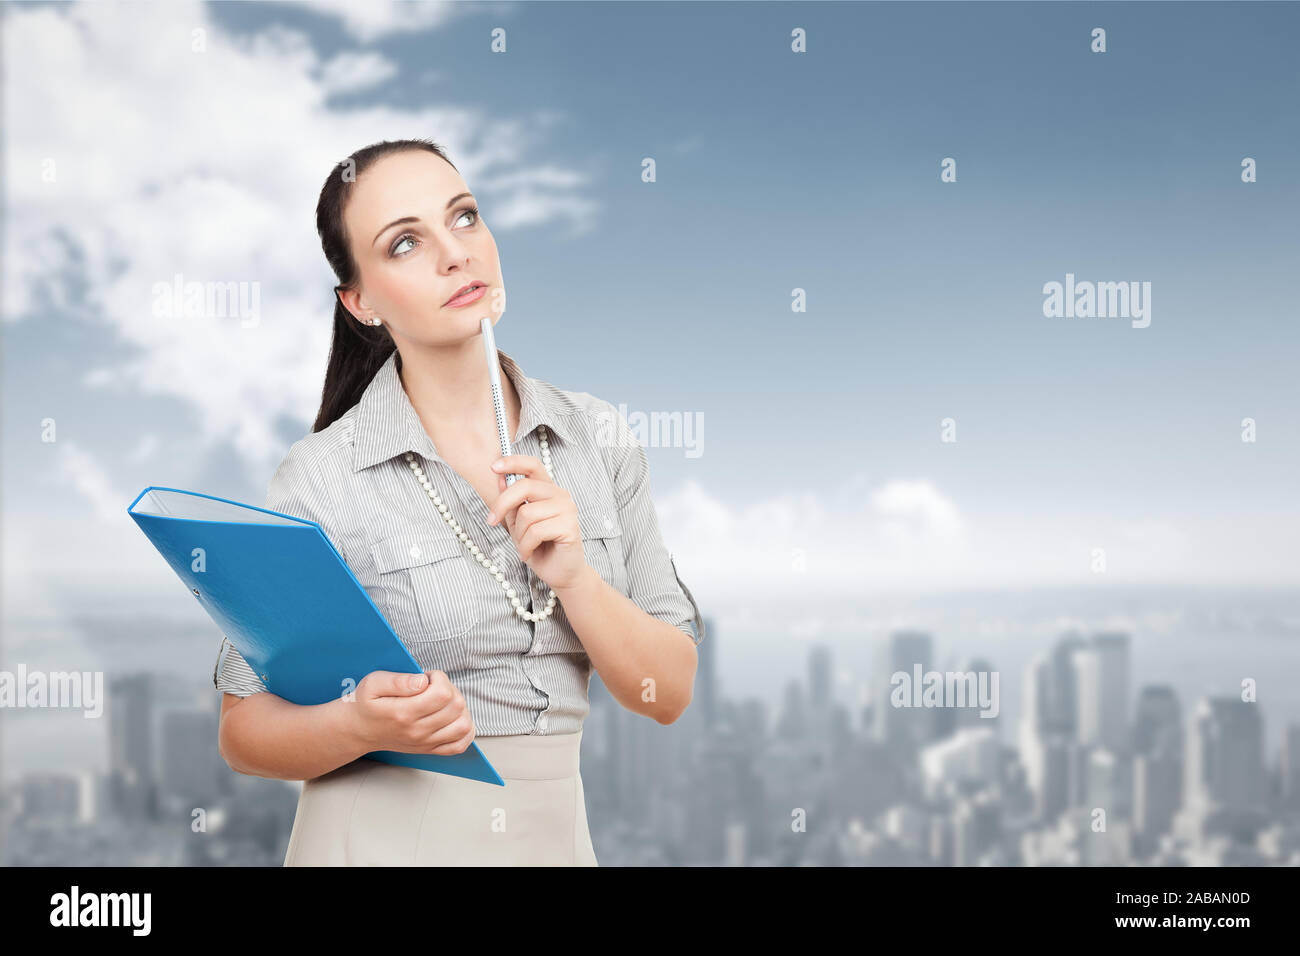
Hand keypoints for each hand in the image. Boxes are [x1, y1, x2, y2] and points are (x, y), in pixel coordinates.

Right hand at [347, 670, 475, 755]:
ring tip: (444, 700)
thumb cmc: (367, 704)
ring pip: (463, 725)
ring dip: (460, 707)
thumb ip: (397, 681)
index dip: (439, 678)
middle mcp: (417, 731)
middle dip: (450, 688)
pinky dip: (465, 730)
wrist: (360, 730)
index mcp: (403, 713)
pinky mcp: (430, 749)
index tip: (427, 677)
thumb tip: (422, 681)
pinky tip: (454, 717)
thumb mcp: (372, 684)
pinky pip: (460, 745)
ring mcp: (425, 743)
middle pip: (456, 706)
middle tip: (434, 686)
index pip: (442, 694)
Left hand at [487, 454, 586, 590]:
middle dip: (502, 504)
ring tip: (523, 546)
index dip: (513, 462)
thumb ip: (512, 502)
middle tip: (491, 521)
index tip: (493, 466)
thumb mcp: (519, 523)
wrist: (560, 574)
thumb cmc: (540, 548)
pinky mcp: (570, 526)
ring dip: (518, 535)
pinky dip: (526, 546)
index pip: (532, 465)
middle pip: (524, 486)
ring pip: (527, 513)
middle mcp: (561, 495)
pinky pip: (536, 531)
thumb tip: (501, 480)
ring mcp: (568, 509)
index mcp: (548, 490)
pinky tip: (529, 553)